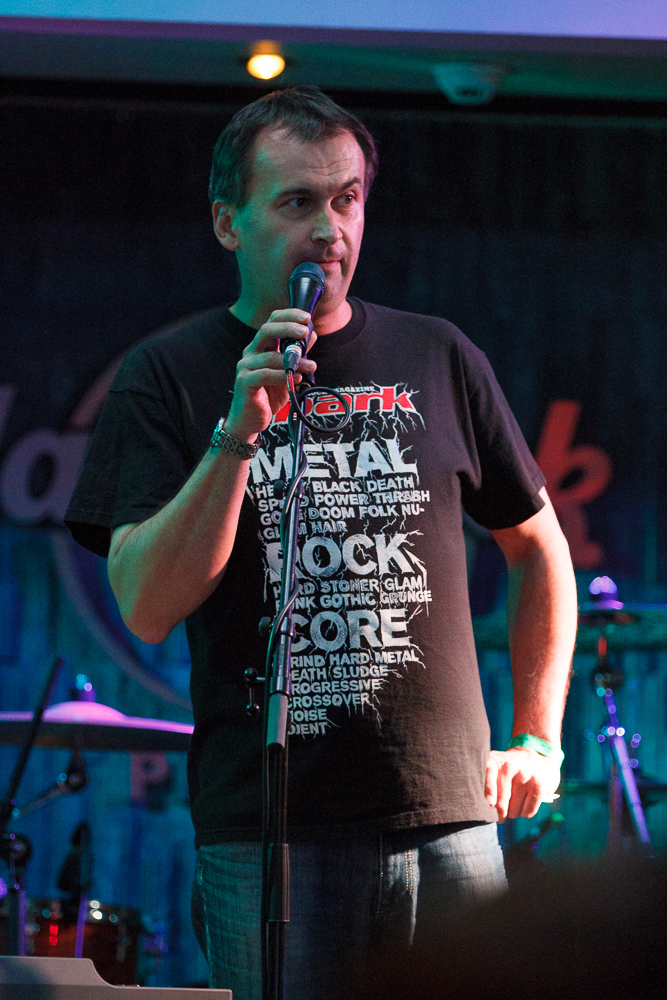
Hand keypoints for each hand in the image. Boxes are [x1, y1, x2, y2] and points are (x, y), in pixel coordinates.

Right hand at [225, 309, 317, 439]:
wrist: (252, 419)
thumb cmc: (269, 394)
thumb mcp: (288, 372)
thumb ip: (298, 354)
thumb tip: (312, 334)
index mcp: (261, 346)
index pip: (271, 322)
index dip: (288, 316)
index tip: (306, 317)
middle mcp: (251, 353)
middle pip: (266, 331)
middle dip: (287, 328)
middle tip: (305, 331)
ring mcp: (245, 366)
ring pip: (270, 356)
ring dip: (294, 360)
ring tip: (311, 366)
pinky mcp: (244, 382)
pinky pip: (265, 375)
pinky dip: (283, 376)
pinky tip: (297, 379)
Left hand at [485, 747, 560, 821]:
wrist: (540, 755)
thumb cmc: (513, 765)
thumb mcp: (498, 763)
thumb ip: (489, 779)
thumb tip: (489, 807)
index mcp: (496, 760)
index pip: (489, 776)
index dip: (489, 792)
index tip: (490, 804)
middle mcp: (510, 767)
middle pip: (501, 803)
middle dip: (500, 814)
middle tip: (501, 816)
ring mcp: (525, 777)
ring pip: (514, 811)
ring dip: (513, 813)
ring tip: (515, 802)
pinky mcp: (539, 787)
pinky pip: (527, 812)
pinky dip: (525, 812)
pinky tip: (525, 803)